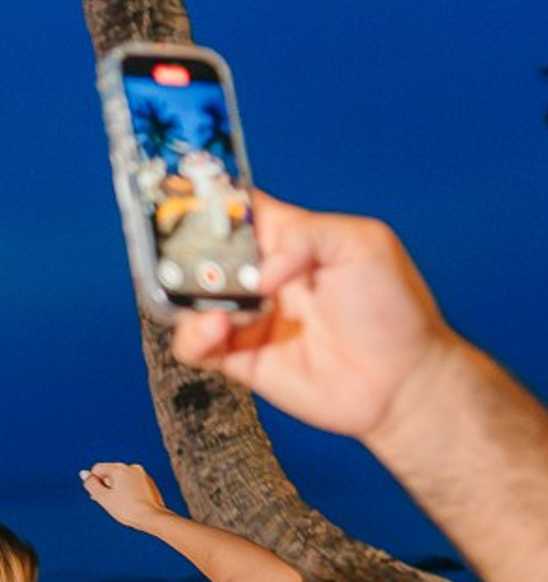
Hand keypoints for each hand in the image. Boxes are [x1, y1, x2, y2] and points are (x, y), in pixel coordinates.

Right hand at [78, 460, 166, 527]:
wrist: (152, 517)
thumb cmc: (127, 509)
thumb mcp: (103, 497)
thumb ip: (91, 484)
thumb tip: (84, 474)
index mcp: (119, 468)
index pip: (97, 469)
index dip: (94, 483)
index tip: (98, 496)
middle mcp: (132, 467)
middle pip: (110, 473)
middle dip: (106, 485)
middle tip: (109, 502)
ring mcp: (142, 474)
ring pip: (122, 478)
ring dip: (117, 488)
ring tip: (120, 504)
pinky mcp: (149, 482)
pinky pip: (132, 483)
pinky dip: (128, 491)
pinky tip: (130, 503)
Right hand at [171, 193, 457, 444]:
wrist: (400, 381)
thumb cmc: (393, 310)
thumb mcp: (362, 244)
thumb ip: (304, 236)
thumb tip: (257, 272)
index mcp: (289, 241)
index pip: (237, 213)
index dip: (208, 204)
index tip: (182, 201)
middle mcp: (263, 277)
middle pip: (202, 255)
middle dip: (186, 256)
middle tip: (190, 263)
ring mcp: (250, 318)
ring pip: (190, 300)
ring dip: (188, 298)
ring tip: (215, 306)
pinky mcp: (240, 358)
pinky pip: (195, 345)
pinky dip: (193, 336)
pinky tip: (218, 330)